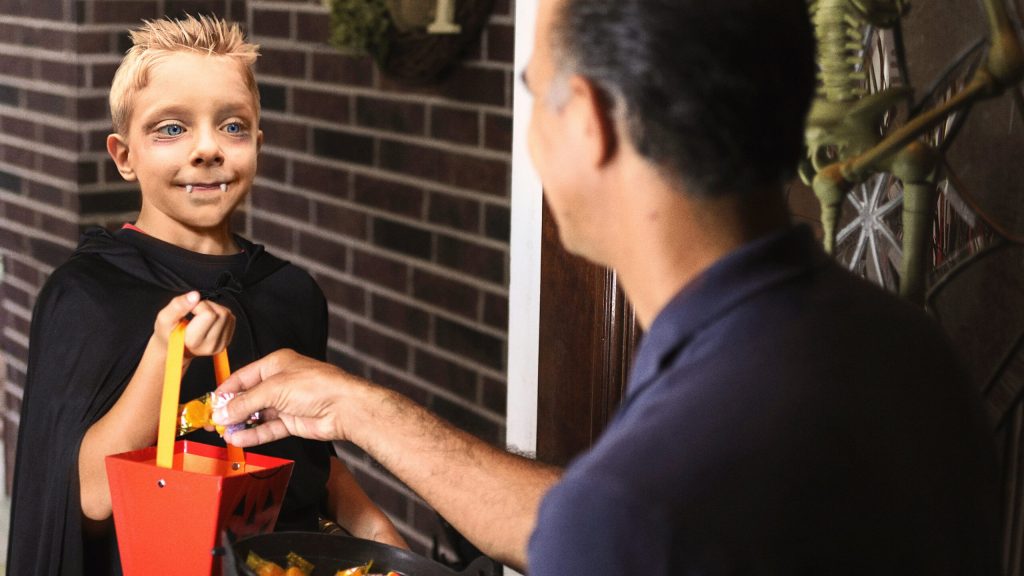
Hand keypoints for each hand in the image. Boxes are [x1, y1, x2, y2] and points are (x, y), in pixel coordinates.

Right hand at [153, 291, 234, 356]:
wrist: (176, 348)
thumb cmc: (168, 332)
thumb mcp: (165, 317)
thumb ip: (178, 305)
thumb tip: (196, 295)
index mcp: (194, 342)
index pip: (209, 314)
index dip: (199, 305)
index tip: (189, 310)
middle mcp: (210, 346)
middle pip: (221, 313)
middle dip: (208, 306)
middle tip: (195, 311)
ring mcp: (220, 345)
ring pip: (228, 314)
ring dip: (214, 308)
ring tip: (200, 315)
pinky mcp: (227, 341)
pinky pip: (231, 319)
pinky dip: (220, 314)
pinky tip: (208, 319)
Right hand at [212, 349, 358, 445]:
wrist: (344, 407)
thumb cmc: (317, 386)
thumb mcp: (273, 389)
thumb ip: (245, 402)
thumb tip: (222, 412)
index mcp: (276, 364)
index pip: (243, 377)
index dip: (226, 391)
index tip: (211, 404)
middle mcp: (280, 382)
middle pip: (249, 397)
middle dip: (231, 410)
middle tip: (212, 422)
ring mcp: (287, 403)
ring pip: (257, 415)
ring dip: (241, 424)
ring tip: (223, 433)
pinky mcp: (293, 421)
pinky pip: (268, 428)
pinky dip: (254, 434)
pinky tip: (239, 439)